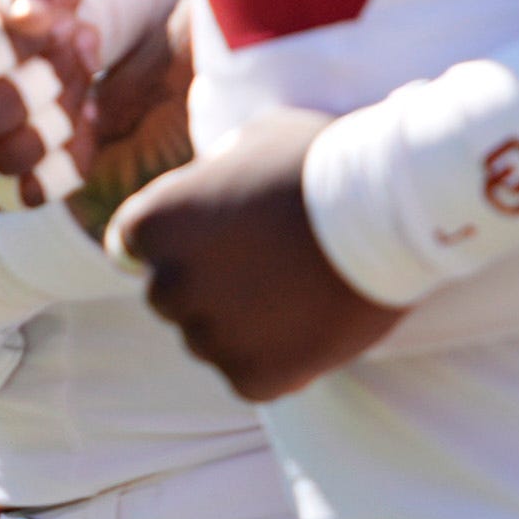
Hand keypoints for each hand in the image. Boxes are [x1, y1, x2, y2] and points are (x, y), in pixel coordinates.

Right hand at [0, 0, 113, 207]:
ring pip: (7, 161)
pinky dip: (69, 156)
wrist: (3, 17)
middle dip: (48, 75)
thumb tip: (31, 17)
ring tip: (81, 66)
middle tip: (76, 36)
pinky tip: (81, 110)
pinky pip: (29, 193)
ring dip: (65, 113)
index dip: (13, 43)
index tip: (46, 17)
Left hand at [111, 110, 399, 402]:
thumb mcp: (251, 141)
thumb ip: (213, 174)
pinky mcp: (252, 378)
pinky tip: (312, 327)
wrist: (387, 213)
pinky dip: (276, 361)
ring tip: (297, 294)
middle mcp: (168, 284)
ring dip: (239, 326)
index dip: (172, 244)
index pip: (130, 246)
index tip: (205, 244)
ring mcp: (209, 337)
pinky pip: (250, 376)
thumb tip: (205, 184)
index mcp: (153, 224)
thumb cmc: (322, 164)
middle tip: (263, 269)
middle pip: (169, 297)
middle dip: (204, 286)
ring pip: (208, 341)